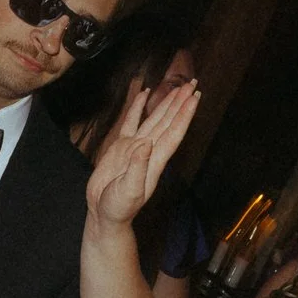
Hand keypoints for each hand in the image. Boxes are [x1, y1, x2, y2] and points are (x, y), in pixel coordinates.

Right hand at [86, 80, 199, 225]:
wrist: (104, 214)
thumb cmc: (118, 208)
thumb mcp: (128, 191)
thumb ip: (137, 168)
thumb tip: (146, 143)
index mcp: (154, 160)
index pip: (173, 132)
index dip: (184, 114)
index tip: (193, 97)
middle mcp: (149, 150)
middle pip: (169, 121)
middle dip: (181, 103)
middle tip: (193, 83)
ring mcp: (135, 147)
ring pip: (155, 119)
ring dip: (167, 103)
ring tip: (178, 87)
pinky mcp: (120, 147)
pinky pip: (132, 122)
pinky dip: (138, 107)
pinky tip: (144, 94)